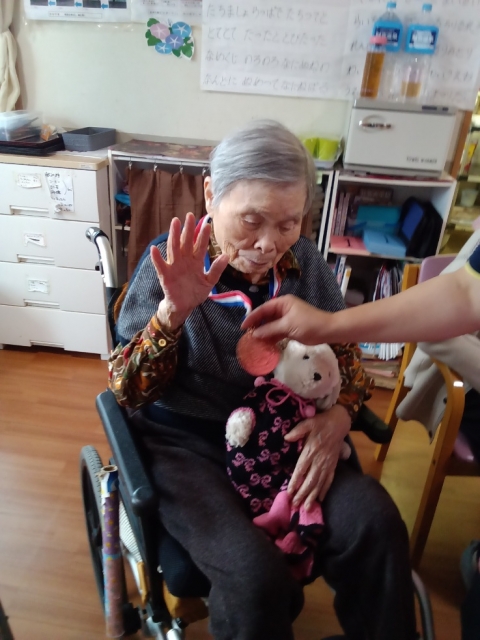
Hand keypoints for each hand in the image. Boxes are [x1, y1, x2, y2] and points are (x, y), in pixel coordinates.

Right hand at [151, 213, 228, 330]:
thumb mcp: (209, 282)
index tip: (207, 224)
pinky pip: (161, 266)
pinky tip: (154, 249)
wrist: (184, 307)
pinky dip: (157, 258)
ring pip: (174, 248)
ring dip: (174, 236)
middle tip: (190, 216)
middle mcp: (185, 261)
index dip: (203, 236)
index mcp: (196, 262)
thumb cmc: (195, 293)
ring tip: (175, 223)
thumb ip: (216, 269)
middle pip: (186, 242)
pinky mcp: (166, 276)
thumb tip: (226, 256)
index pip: (200, 246)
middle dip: (188, 229)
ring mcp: (175, 267)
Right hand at [241, 294, 333, 343]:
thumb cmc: (309, 324)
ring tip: (253, 342)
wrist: (328, 330)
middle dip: (257, 326)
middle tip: (247, 336)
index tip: (243, 327)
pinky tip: (264, 344)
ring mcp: (286, 318)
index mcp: (282, 303)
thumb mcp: (288, 326)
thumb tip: (255, 334)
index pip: (263, 309)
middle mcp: (283, 308)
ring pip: (271, 325)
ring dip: (263, 333)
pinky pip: (277, 331)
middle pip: (266, 316)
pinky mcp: (290, 327)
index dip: (252, 317)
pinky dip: (271, 337)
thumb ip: (270, 329)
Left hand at [287, 405, 350, 509]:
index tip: (289, 492)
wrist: (340, 423)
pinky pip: (329, 480)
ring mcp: (327, 464)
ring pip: (319, 483)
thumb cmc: (321, 422)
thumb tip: (287, 438)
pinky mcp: (333, 465)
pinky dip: (325, 490)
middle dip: (303, 494)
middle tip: (295, 505)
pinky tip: (321, 499)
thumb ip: (298, 430)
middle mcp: (319, 460)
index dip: (295, 481)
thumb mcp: (308, 422)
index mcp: (311, 450)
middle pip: (310, 480)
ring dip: (313, 496)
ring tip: (307, 508)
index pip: (301, 469)